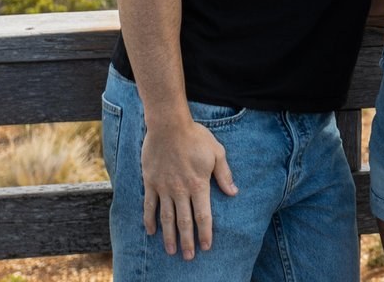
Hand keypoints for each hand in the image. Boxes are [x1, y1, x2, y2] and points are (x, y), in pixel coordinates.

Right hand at [141, 119, 237, 258]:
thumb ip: (224, 174)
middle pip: (184, 222)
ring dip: (169, 236)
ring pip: (167, 218)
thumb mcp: (217, 152)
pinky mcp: (151, 182)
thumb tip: (233, 192)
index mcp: (199, 184)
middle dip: (187, 241)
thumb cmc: (196, 137)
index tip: (207, 246)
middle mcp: (181, 190)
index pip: (203, 215)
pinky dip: (150, 220)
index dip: (205, 233)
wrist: (168, 125)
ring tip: (171, 251)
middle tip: (188, 257)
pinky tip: (151, 232)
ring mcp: (164, 188)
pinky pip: (150, 205)